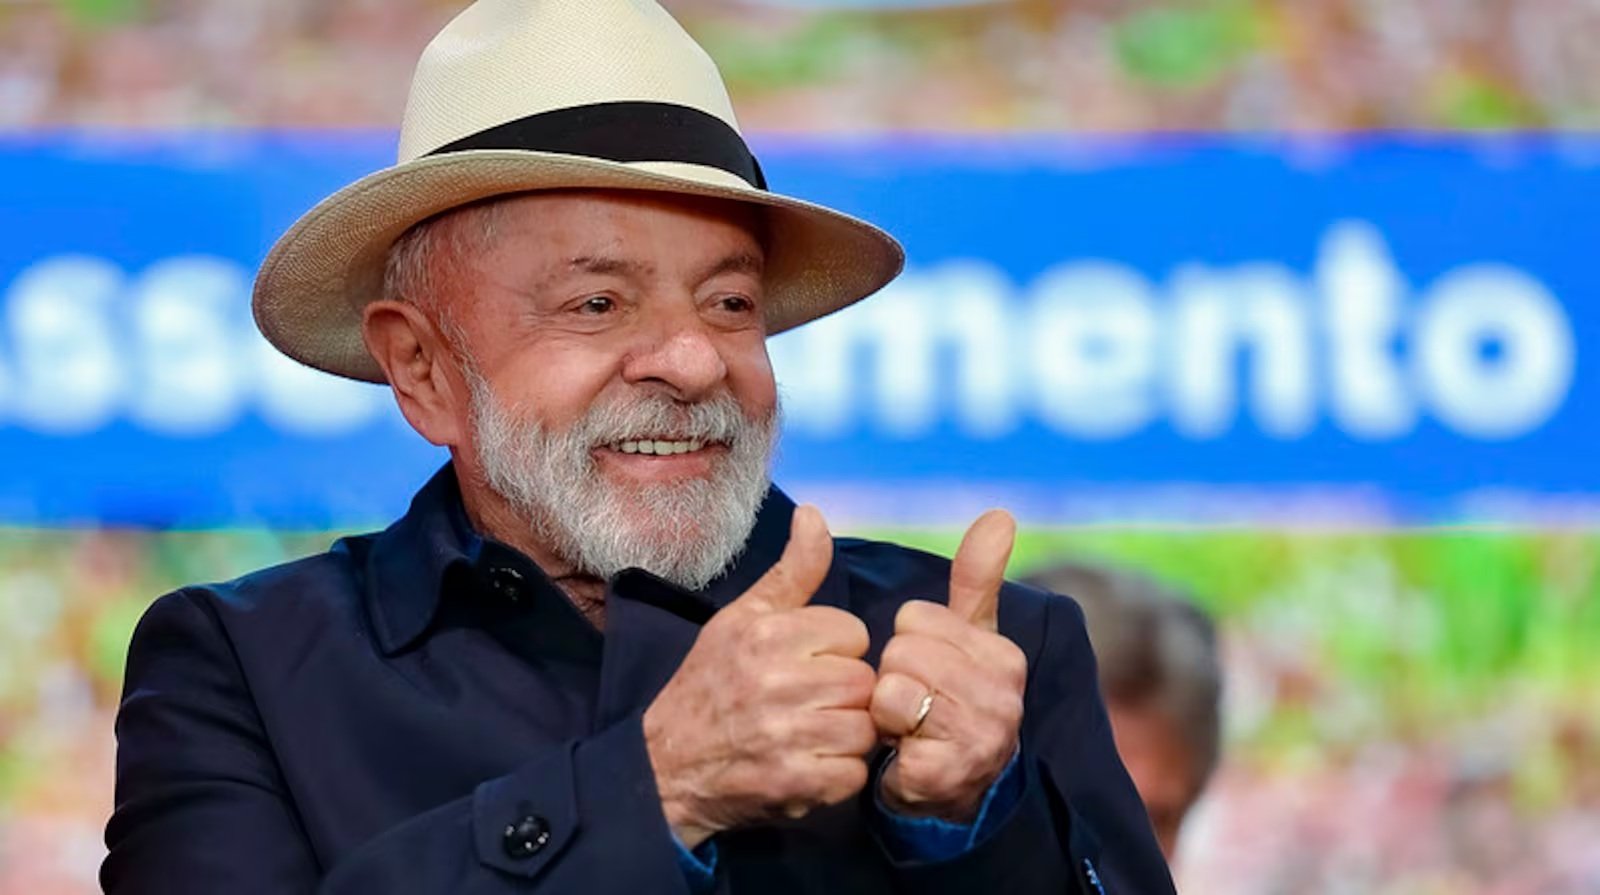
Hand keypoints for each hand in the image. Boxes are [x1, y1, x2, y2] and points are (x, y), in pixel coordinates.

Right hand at [643, 506, 877, 847]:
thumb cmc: (709, 684)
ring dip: (846, 735)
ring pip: (865, 727)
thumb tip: (814, 513)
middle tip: (811, 703)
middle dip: (844, 693)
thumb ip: (791, 570)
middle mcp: (777, 681)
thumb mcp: (742, 618)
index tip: (807, 665)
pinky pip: (853, 774)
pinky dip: (839, 776)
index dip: (835, 651)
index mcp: (767, 634)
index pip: (852, 632)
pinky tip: (811, 766)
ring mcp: (787, 736)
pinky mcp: (795, 785)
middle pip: (863, 681)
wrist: (666, 766)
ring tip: (813, 734)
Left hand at [871, 509, 1026, 823]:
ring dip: (886, 709)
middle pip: (901, 651)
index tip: (926, 672)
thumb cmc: (952, 700)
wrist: (949, 789)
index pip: (915, 618)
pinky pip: (886, 728)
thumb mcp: (965, 637)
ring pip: (892, 689)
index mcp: (1004, 656)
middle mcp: (1002, 697)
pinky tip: (906, 751)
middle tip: (914, 702)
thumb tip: (1001, 514)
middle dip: (893, 676)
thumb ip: (977, 578)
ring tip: (909, 725)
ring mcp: (979, 738)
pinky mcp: (947, 772)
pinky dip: (885, 740)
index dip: (906, 643)